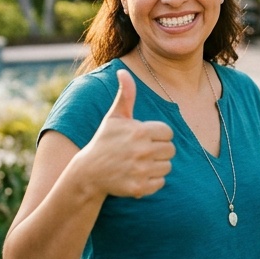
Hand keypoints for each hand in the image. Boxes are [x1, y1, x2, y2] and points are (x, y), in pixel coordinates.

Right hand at [78, 70, 173, 199]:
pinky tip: (136, 176)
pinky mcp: (139, 187)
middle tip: (140, 152)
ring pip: (166, 167)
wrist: (88, 172)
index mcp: (139, 131)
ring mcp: (140, 170)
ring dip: (155, 166)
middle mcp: (141, 150)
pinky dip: (151, 182)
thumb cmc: (104, 141)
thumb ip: (125, 95)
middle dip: (158, 151)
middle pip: (170, 150)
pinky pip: (160, 183)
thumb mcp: (114, 117)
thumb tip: (123, 71)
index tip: (142, 138)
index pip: (167, 133)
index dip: (156, 135)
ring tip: (137, 164)